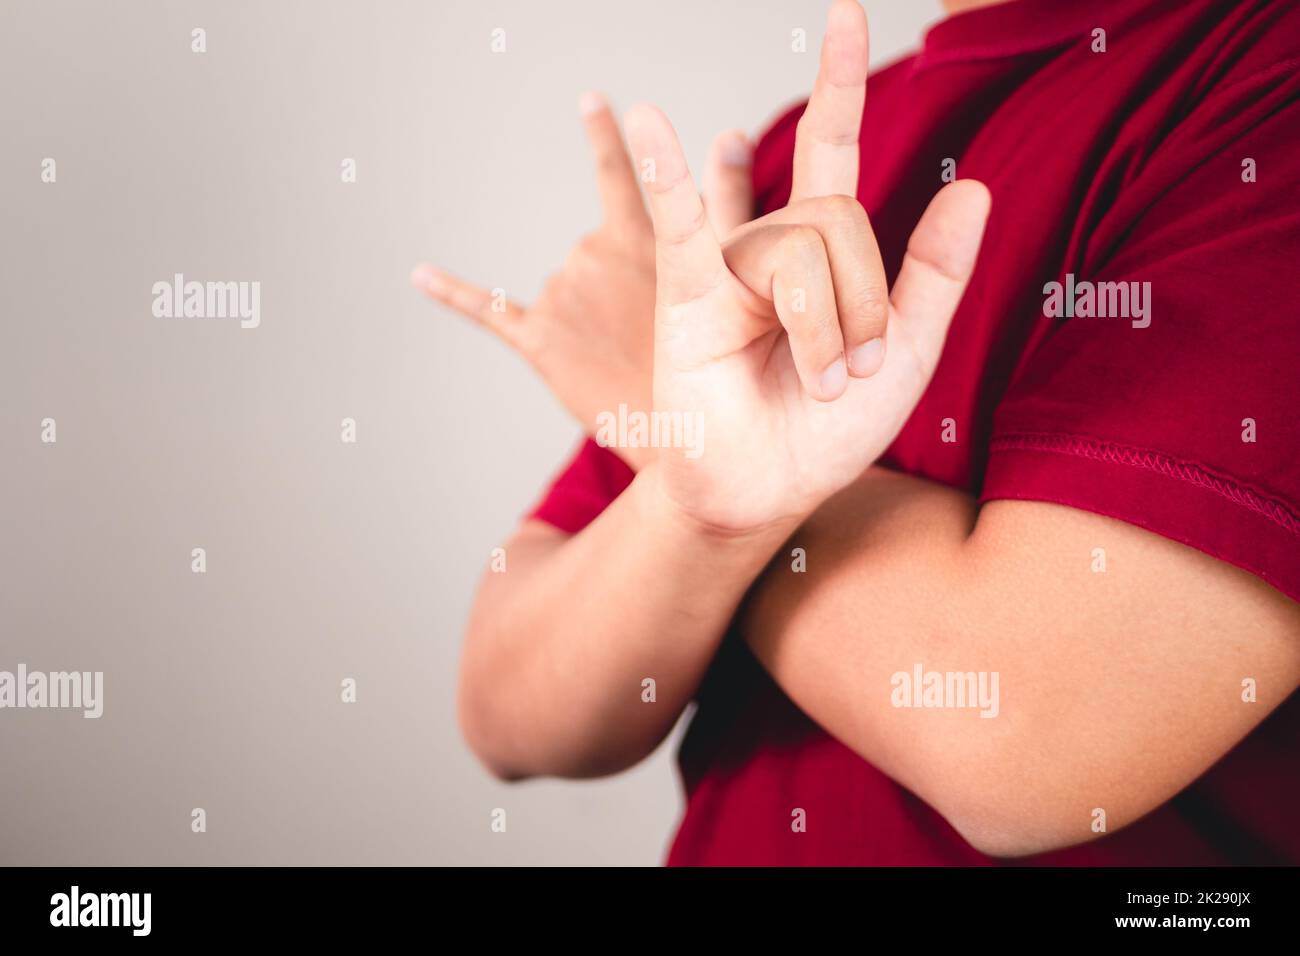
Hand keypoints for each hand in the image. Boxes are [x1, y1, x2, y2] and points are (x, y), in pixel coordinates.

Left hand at [411, 93, 753, 470]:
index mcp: (638, 237)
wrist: (686, 429)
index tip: (591, 100)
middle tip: (647, 335)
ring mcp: (561, 298)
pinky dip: (452, 290)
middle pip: (591, 256)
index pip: (618, 174)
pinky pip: (488, 310)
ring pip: (564, 292)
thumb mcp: (729, 271)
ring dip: (587, 319)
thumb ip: (726, 200)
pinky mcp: (538, 342)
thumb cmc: (716, 357)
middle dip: (614, 292)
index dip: (605, 136)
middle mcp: (590, 254)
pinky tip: (420, 274)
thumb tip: (729, 134)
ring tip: (622, 355)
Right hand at [624, 0, 990, 534]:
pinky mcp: (687, 294)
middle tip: (850, 371)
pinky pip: (680, 222)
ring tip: (817, 381)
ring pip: (799, 247)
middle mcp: (772, 244)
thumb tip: (976, 183)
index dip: (840, 81)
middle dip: (861, 302)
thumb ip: (937, 273)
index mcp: (824, 251)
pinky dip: (665, 173)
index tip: (845, 11)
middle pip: (836, 218)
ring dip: (825, 324)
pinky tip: (641, 119)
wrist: (767, 488)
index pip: (835, 151)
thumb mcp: (908, 353)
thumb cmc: (829, 429)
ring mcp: (726, 263)